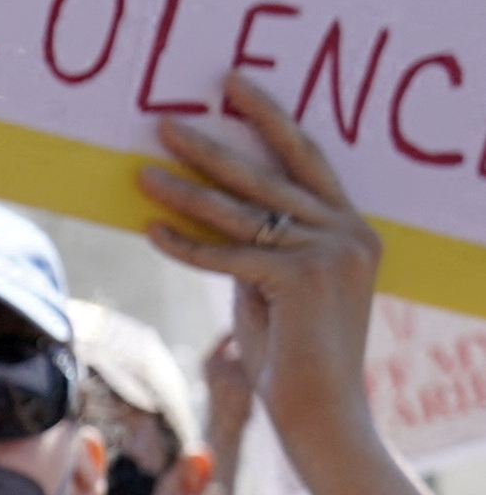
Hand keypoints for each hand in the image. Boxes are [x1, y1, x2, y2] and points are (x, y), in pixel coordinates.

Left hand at [144, 72, 378, 450]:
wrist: (322, 410)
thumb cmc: (293, 351)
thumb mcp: (281, 283)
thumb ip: (261, 243)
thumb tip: (210, 206)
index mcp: (352, 227)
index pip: (306, 157)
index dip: (269, 117)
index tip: (231, 85)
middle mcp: (349, 233)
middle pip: (266, 176)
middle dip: (212, 145)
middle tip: (163, 120)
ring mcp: (330, 256)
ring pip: (239, 213)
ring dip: (183, 192)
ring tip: (140, 173)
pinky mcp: (302, 282)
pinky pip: (228, 256)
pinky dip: (186, 244)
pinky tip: (151, 230)